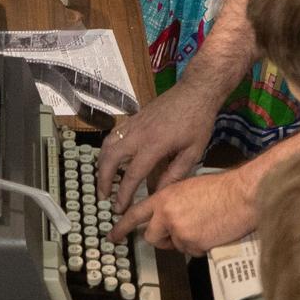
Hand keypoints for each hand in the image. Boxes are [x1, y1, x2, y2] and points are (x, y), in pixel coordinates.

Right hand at [96, 73, 226, 210]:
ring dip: (101, 165)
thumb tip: (159, 193)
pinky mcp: (133, 118)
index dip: (124, 194)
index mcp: (154, 145)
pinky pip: (112, 135)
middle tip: (103, 197)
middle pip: (110, 160)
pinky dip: (106, 149)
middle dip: (103, 180)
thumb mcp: (193, 152)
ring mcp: (133, 124)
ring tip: (103, 180)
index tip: (119, 208)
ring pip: (107, 146)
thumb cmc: (198, 122)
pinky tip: (109, 158)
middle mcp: (138, 135)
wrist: (195, 91)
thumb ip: (174, 173)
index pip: (132, 175)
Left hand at [109, 166, 256, 252]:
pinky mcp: (192, 243)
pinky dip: (200, 247)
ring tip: (203, 227)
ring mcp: (179, 230)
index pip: (135, 214)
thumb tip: (165, 217)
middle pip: (151, 236)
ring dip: (185, 242)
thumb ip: (171, 202)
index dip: (121, 227)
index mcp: (164, 197)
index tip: (113, 236)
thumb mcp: (187, 188)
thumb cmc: (221, 189)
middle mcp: (167, 214)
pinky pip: (191, 252)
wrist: (241, 195)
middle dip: (161, 239)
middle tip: (176, 235)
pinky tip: (211, 233)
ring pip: (174, 246)